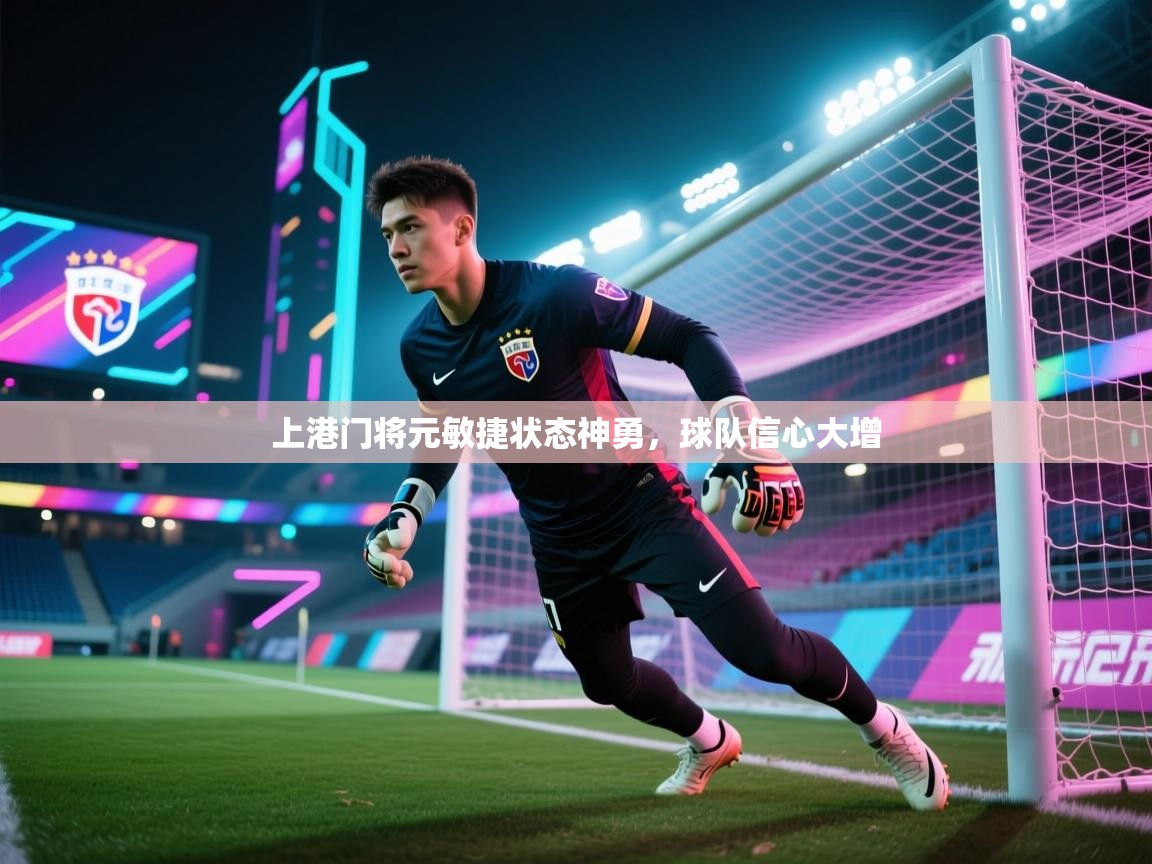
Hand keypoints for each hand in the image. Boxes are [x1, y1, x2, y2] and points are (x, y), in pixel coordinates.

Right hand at [364, 478, 434, 588]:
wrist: (405, 522)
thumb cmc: (401, 519)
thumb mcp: (400, 521)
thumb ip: (399, 530)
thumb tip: (400, 546)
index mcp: (372, 542)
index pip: (374, 556)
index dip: (384, 563)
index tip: (397, 566)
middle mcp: (373, 553)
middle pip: (376, 568)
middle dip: (388, 572)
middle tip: (400, 571)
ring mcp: (380, 560)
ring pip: (382, 575)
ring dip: (393, 579)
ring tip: (405, 578)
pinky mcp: (388, 566)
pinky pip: (389, 578)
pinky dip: (396, 581)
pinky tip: (406, 578)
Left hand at [701, 397, 804, 535]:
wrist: (751, 437)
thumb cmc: (731, 460)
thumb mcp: (717, 471)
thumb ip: (712, 491)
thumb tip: (712, 511)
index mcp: (749, 476)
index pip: (751, 507)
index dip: (745, 522)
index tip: (738, 526)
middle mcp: (768, 477)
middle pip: (772, 513)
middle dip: (764, 528)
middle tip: (756, 530)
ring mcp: (783, 477)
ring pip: (788, 508)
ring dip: (781, 524)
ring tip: (772, 527)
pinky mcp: (792, 477)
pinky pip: (799, 498)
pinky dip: (796, 513)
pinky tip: (788, 520)